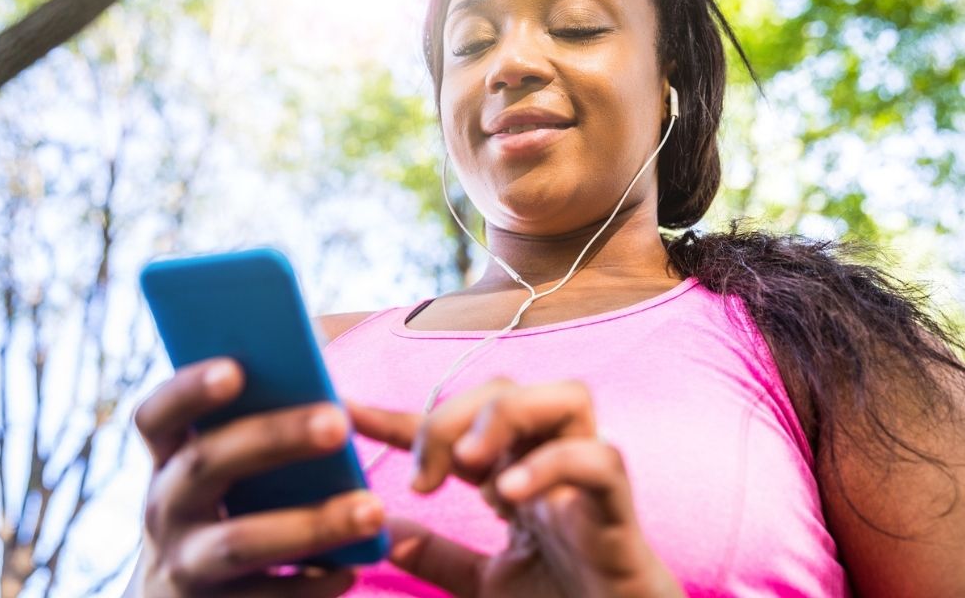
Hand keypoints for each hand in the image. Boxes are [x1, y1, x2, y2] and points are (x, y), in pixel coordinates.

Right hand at [128, 358, 382, 596]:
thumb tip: (326, 393)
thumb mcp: (220, 472)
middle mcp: (165, 509)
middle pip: (206, 465)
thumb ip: (252, 431)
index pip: (157, 416)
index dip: (188, 390)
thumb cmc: (226, 510)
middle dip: (273, 439)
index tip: (235, 369)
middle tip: (338, 422)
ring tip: (373, 509)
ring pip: (240, 542)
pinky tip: (352, 570)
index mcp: (168, 460)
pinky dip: (312, 585)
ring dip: (311, 525)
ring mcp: (185, 564)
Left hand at [351, 378, 682, 597]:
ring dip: (508, 417)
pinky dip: (554, 464)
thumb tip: (381, 528)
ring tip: (470, 466)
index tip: (345, 412)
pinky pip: (599, 459)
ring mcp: (590, 479)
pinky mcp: (619, 508)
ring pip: (567, 396)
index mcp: (518, 472)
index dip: (397, 417)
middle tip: (425, 476)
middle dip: (454, 416)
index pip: (456, 426)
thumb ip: (438, 556)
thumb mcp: (483, 584)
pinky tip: (510, 492)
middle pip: (508, 387)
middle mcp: (553, 461)